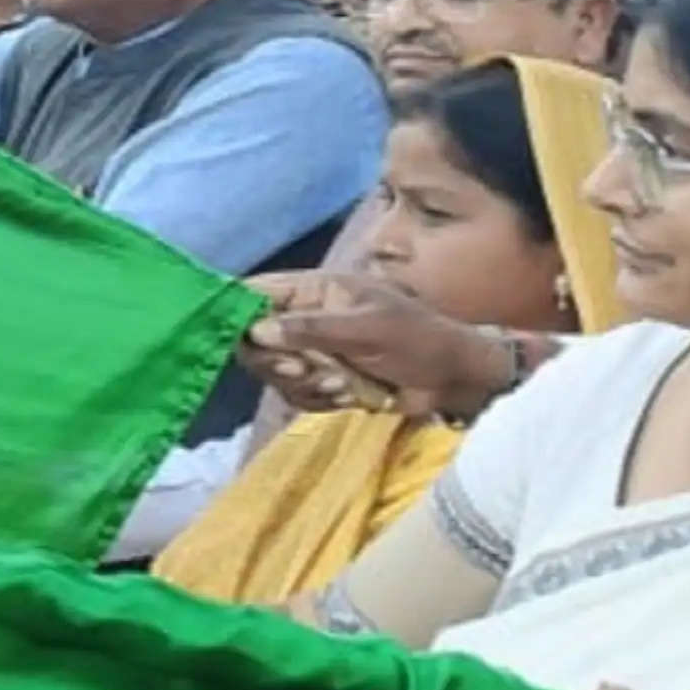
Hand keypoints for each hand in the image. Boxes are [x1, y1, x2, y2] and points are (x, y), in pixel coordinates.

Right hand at [241, 271, 517, 421]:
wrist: (454, 379)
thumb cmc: (418, 339)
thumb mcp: (367, 328)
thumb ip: (311, 328)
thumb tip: (257, 330)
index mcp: (315, 290)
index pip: (255, 292)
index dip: (235, 313)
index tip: (240, 339)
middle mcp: (305, 317)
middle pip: (255, 340)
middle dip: (279, 361)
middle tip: (306, 371)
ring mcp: (312, 350)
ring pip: (274, 372)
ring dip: (305, 384)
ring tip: (342, 384)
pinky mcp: (321, 380)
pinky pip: (295, 394)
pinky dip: (318, 399)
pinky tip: (348, 395)